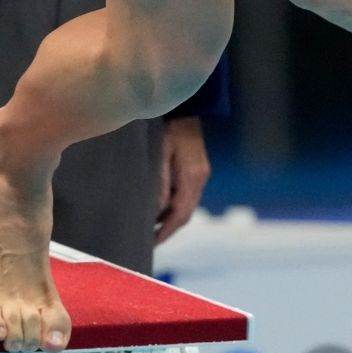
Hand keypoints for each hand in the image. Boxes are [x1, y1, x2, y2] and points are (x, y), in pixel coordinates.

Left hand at [156, 117, 211, 243]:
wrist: (186, 109)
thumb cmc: (168, 128)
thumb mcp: (160, 154)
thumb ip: (160, 182)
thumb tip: (156, 210)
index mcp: (192, 176)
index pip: (181, 213)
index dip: (167, 230)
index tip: (153, 243)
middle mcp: (200, 179)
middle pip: (186, 213)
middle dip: (169, 229)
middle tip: (150, 242)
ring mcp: (201, 175)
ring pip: (187, 206)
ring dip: (171, 219)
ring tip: (152, 229)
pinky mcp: (198, 171)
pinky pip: (187, 196)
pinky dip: (174, 207)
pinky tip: (160, 209)